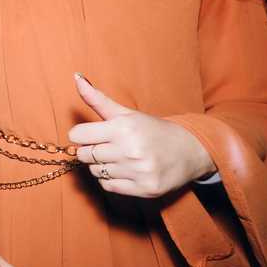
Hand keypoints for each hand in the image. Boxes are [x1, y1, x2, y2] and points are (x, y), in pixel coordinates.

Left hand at [68, 73, 215, 196]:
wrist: (190, 151)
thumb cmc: (153, 130)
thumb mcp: (126, 113)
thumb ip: (98, 99)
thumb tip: (76, 77)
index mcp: (123, 128)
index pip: (78, 136)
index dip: (81, 135)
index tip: (92, 134)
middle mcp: (130, 150)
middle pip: (84, 155)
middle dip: (91, 150)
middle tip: (107, 146)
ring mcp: (138, 171)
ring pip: (95, 171)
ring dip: (102, 166)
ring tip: (119, 158)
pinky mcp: (144, 189)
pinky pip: (108, 186)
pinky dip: (111, 180)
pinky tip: (125, 170)